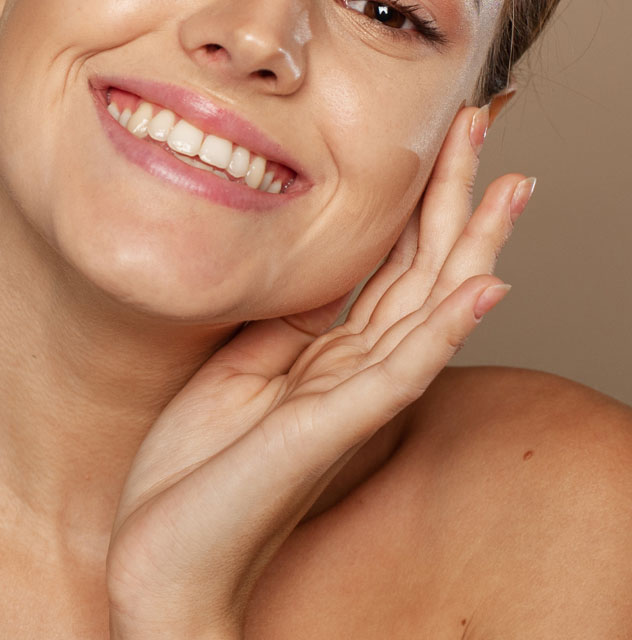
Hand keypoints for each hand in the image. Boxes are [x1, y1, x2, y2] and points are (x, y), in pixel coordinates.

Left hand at [106, 106, 531, 638]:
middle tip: (486, 126)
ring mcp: (352, 396)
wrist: (165, 551)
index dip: (417, 195)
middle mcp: (354, 366)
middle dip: (455, 194)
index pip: (390, 258)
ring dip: (473, 242)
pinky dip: (446, 325)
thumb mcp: (240, 363)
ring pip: (429, 304)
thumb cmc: (199, 464)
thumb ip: (291, 321)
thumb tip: (320, 267)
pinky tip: (482, 285)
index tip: (439, 135)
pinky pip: (401, 368)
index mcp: (330, 349)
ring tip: (510, 186)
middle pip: (422, 266)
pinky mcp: (335, 425)